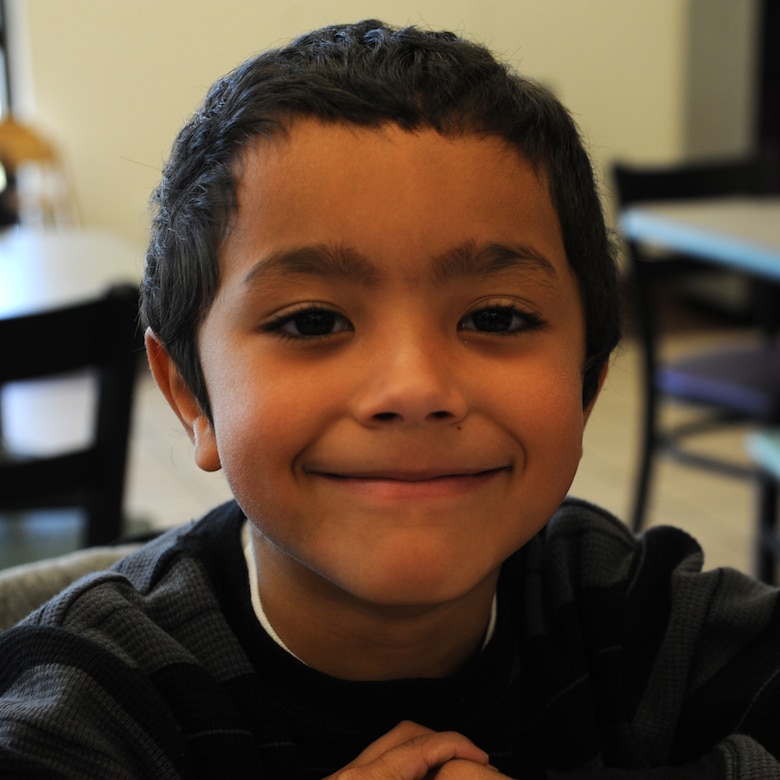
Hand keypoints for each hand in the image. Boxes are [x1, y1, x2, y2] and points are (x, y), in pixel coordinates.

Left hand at [324, 720, 504, 778]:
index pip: (420, 745)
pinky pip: (379, 764)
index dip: (456, 745)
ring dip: (424, 753)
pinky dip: (406, 767)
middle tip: (469, 760)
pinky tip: (424, 778)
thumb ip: (430, 778)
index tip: (480, 756)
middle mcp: (350, 774)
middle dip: (442, 741)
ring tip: (450, 768)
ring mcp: (342, 778)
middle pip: (405, 733)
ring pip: (391, 746)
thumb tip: (464, 760)